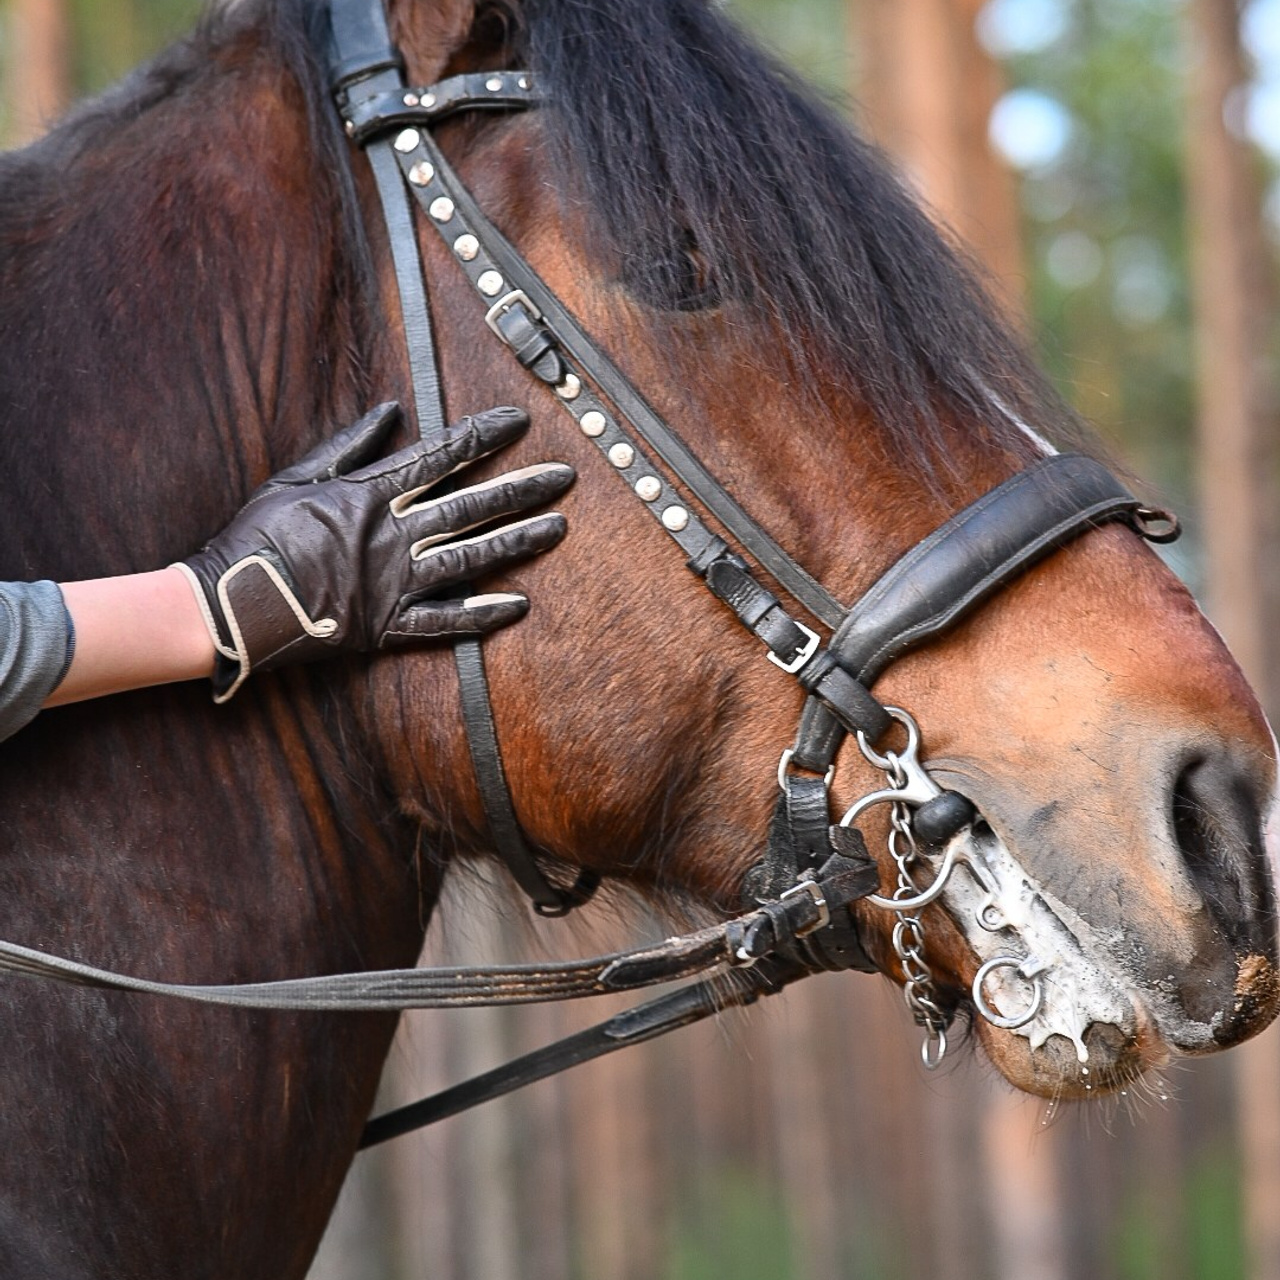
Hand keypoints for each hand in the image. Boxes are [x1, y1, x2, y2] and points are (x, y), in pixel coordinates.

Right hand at [177, 403, 571, 700]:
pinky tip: (520, 604)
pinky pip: (444, 622)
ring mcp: (393, 584)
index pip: (438, 457)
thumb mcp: (295, 477)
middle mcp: (390, 537)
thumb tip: (391, 411)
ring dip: (517, 542)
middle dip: (520, 488)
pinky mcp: (387, 626)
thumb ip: (348, 445)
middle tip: (564, 477)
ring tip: (559, 528)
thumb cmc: (255, 537)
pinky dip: (482, 614)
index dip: (482, 437)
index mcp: (367, 496)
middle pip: (468, 507)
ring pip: (469, 558)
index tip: (519, 421)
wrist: (228, 605)